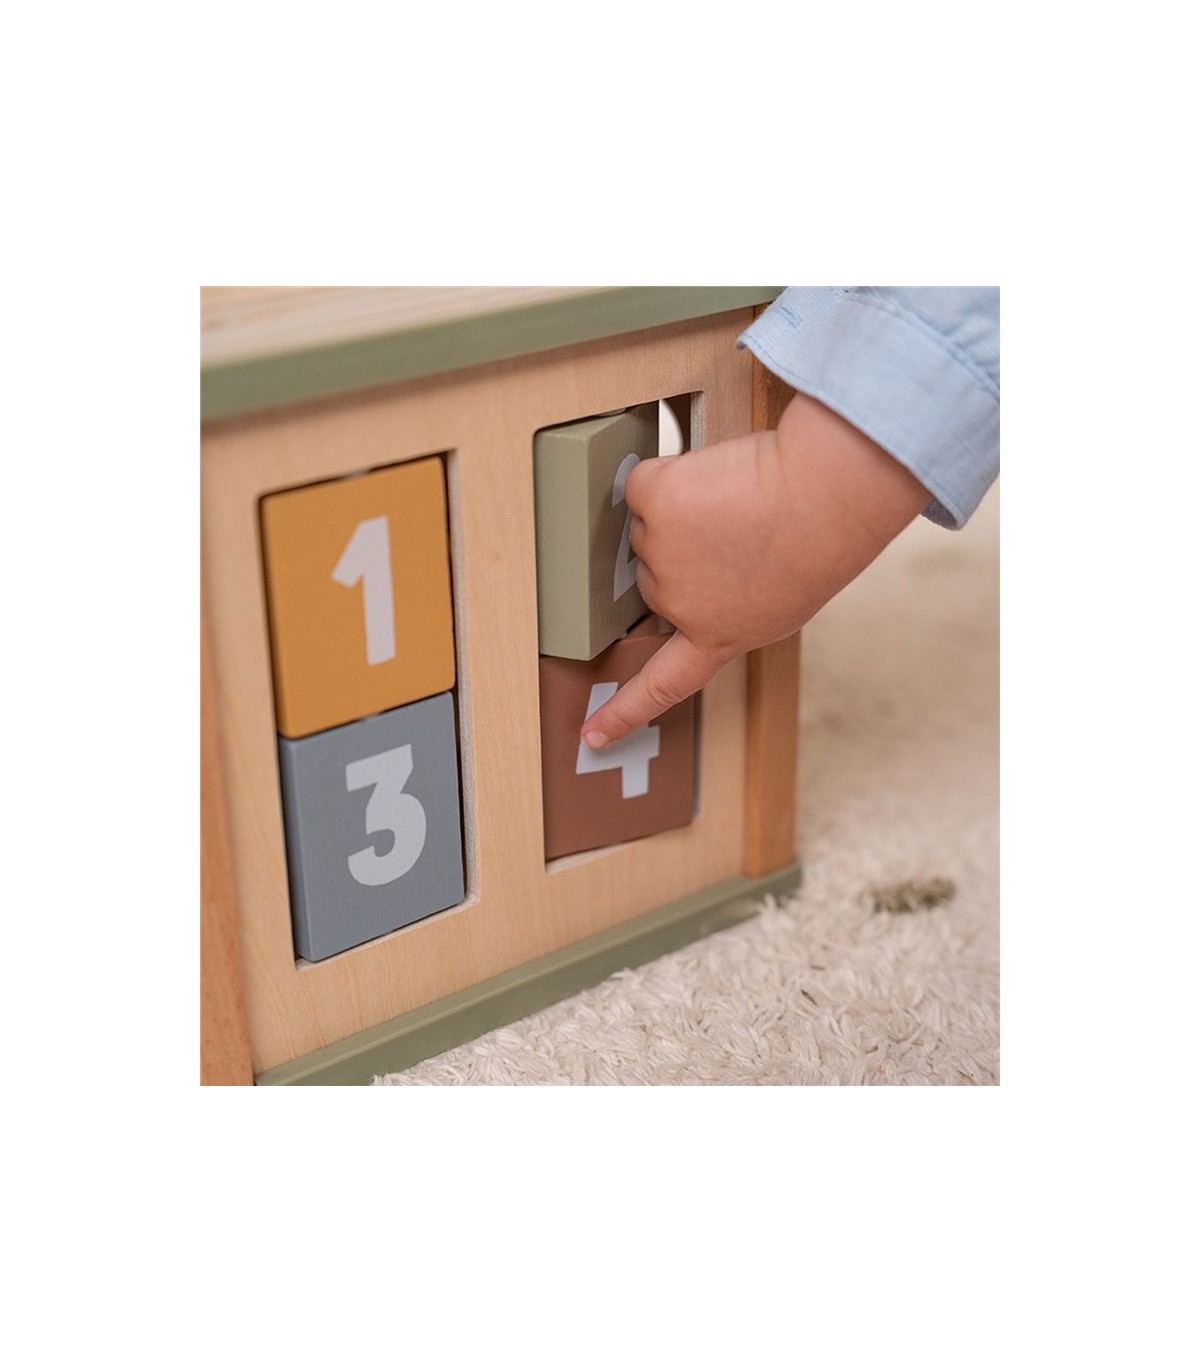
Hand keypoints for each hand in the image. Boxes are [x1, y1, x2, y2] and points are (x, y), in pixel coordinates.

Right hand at [580, 392, 930, 747]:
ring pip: (649, 525)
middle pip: (654, 574)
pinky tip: (712, 478)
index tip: (593, 735)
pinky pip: (644, 484)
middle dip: (684, 550)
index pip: (662, 686)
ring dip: (682, 508)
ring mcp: (660, 554)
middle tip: (737, 530)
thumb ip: (730, 608)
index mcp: (718, 636)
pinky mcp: (654, 503)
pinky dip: (671, 475)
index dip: (624, 712)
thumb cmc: (819, 544)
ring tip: (736, 503)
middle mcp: (681, 605)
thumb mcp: (780, 603)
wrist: (825, 496)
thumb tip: (694, 578)